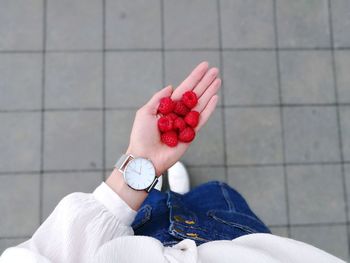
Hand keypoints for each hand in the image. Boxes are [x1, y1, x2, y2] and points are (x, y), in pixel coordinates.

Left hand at [126, 61, 220, 175]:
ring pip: (200, 105)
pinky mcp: (191, 135)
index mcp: (167, 107)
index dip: (194, 77)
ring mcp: (186, 124)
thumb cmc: (141, 136)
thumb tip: (171, 87)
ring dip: (209, 92)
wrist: (145, 157)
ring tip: (217, 80)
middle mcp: (178, 114)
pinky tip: (215, 97)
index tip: (203, 66)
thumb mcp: (145, 112)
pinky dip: (209, 109)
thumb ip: (159, 99)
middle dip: (204, 82)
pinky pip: (202, 119)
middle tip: (215, 70)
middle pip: (194, 95)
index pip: (183, 89)